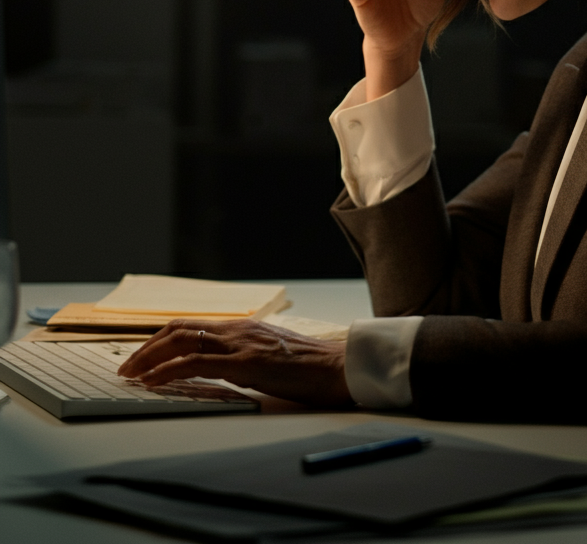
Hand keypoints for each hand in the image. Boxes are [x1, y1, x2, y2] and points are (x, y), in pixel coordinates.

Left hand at [117, 319, 353, 408]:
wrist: (337, 367)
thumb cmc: (310, 367)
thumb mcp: (271, 357)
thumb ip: (246, 357)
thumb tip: (221, 370)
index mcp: (243, 328)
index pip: (191, 325)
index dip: (161, 339)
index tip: (142, 356)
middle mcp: (238, 330)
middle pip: (179, 328)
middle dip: (147, 346)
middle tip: (127, 366)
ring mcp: (240, 344)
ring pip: (181, 340)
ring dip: (149, 357)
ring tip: (131, 374)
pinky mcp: (245, 362)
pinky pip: (196, 363)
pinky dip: (168, 371)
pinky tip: (153, 382)